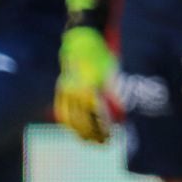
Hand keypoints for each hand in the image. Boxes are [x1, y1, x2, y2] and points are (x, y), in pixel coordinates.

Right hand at [55, 0, 114, 142]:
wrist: (81, 38)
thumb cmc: (101, 54)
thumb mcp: (112, 70)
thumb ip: (114, 91)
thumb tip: (121, 113)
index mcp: (91, 83)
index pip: (96, 112)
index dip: (102, 127)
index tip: (111, 135)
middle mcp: (76, 87)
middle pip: (83, 118)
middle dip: (93, 134)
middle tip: (104, 143)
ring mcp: (66, 87)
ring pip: (70, 117)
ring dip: (80, 132)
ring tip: (91, 141)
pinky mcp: (61, 87)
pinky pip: (61, 109)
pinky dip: (68, 122)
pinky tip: (76, 131)